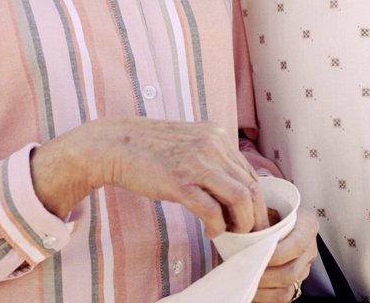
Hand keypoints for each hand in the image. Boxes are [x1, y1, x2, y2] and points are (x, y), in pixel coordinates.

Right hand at [31, 118, 268, 237]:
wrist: (114, 144)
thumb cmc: (149, 149)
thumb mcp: (188, 145)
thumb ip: (211, 160)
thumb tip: (232, 191)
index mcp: (217, 135)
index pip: (251, 172)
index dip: (256, 200)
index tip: (250, 218)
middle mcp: (213, 145)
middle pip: (252, 186)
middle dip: (255, 216)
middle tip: (250, 234)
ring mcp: (197, 162)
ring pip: (240, 198)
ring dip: (242, 223)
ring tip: (232, 234)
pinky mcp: (179, 181)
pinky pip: (211, 210)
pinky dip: (217, 227)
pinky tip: (210, 233)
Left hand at [253, 209, 318, 302]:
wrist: (270, 217)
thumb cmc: (265, 210)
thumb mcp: (265, 207)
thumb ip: (260, 218)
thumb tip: (247, 234)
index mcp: (307, 226)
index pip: (296, 245)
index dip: (275, 254)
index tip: (254, 254)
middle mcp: (309, 249)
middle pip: (291, 272)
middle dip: (265, 275)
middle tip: (244, 271)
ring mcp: (304, 267)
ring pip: (287, 288)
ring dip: (263, 289)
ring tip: (244, 281)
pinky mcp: (296, 281)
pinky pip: (283, 297)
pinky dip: (265, 296)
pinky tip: (251, 289)